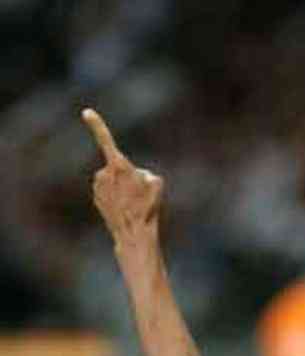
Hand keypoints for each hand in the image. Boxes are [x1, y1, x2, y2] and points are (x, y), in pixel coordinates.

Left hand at [82, 108, 163, 250]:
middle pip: (118, 166)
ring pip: (112, 180)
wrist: (133, 234)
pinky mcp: (96, 198)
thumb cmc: (147, 208)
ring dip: (121, 187)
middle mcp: (103, 173)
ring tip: (132, 204)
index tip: (86, 112)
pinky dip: (115, 197)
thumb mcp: (157, 184)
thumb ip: (146, 174)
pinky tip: (124, 209)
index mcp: (118, 165)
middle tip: (138, 193)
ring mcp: (98, 187)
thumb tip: (137, 177)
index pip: (105, 140)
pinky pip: (107, 191)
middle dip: (127, 175)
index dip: (97, 125)